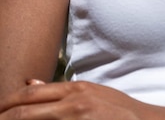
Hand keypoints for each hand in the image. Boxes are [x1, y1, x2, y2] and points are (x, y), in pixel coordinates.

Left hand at [0, 80, 140, 118]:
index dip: (8, 103)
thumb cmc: (118, 111)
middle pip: (26, 109)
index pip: (31, 95)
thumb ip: (61, 91)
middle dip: (4, 116)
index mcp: (74, 89)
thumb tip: (30, 84)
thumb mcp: (90, 93)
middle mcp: (73, 101)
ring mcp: (77, 116)